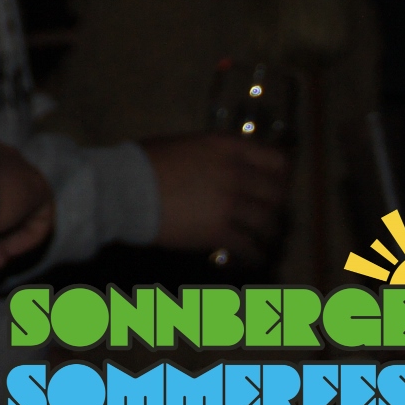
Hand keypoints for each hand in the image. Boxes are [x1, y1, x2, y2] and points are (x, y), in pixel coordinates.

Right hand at [143, 133, 287, 263]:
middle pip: (278, 195)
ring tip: (263, 242)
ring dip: (268, 235)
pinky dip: (254, 256)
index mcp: (228, 148)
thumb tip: (223, 169)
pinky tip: (249, 259)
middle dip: (276, 208)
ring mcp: (230, 204)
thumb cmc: (145, 162)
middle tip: (268, 218)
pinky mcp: (219, 232)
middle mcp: (236, 174)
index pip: (277, 162)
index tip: (272, 188)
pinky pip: (250, 248)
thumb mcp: (185, 146)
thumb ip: (213, 157)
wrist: (125, 187)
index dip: (280, 178)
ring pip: (269, 224)